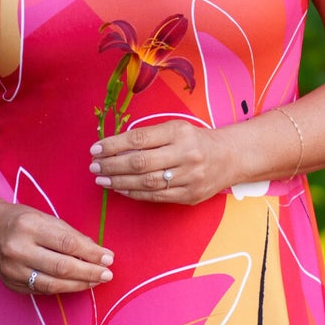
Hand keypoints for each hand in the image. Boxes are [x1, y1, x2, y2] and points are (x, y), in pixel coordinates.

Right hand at [0, 202, 114, 295]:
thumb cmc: (19, 219)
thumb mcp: (44, 217)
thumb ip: (70, 234)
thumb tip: (98, 253)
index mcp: (28, 226)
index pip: (67, 243)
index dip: (91, 253)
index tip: (109, 258)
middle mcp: (17, 249)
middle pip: (61, 267)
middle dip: (89, 273)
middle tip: (108, 274)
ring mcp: (12, 270)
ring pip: (53, 285)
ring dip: (79, 285)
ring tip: (96, 281)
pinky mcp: (11, 285)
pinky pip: (43, 290)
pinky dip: (63, 288)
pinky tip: (76, 284)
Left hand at [90, 119, 227, 204]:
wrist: (230, 157)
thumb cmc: (196, 140)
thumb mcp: (176, 128)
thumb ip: (148, 136)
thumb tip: (113, 147)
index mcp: (179, 132)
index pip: (139, 138)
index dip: (113, 145)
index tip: (96, 149)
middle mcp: (185, 154)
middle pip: (140, 162)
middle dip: (111, 165)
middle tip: (94, 166)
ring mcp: (189, 177)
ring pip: (146, 182)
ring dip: (119, 182)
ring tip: (101, 179)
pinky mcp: (190, 195)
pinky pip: (156, 196)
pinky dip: (135, 193)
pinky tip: (121, 189)